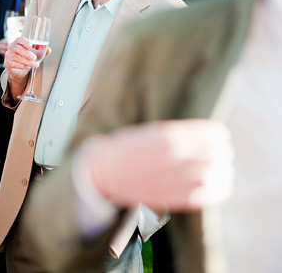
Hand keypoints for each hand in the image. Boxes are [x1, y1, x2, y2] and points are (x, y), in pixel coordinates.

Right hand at [3, 37, 47, 80]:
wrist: (20, 69)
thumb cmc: (27, 57)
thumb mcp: (35, 54)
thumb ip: (42, 51)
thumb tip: (49, 50)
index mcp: (18, 42)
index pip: (20, 39)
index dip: (25, 42)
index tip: (30, 46)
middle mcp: (12, 47)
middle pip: (17, 48)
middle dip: (26, 53)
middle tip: (34, 57)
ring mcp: (8, 54)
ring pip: (16, 57)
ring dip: (26, 61)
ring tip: (35, 64)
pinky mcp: (7, 62)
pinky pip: (12, 63)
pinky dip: (19, 65)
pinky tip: (24, 66)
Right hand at [89, 119, 233, 210]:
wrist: (105, 172)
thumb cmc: (128, 149)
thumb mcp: (153, 132)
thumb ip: (181, 134)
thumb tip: (211, 139)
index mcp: (171, 135)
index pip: (215, 134)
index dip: (219, 137)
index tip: (217, 140)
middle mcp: (177, 155)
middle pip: (220, 153)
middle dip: (222, 154)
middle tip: (219, 156)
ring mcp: (178, 177)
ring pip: (219, 174)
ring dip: (223, 172)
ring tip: (219, 171)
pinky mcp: (177, 197)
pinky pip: (211, 194)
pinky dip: (220, 189)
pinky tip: (218, 186)